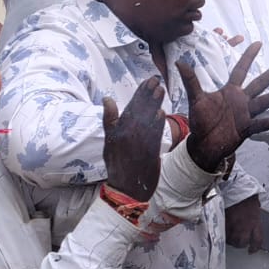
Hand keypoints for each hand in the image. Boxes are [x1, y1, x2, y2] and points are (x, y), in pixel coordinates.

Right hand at [101, 77, 164, 200]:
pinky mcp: (149, 152)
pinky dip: (157, 125)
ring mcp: (138, 143)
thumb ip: (110, 119)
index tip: (148, 81)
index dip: (139, 93)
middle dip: (147, 94)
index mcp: (118, 130)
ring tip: (161, 90)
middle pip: (139, 110)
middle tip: (155, 80)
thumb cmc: (117, 164)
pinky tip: (161, 113)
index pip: (130, 106)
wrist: (126, 188)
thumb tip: (107, 99)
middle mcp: (128, 134)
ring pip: (147, 119)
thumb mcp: (109, 142)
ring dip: (154, 104)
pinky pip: (153, 135)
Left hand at [177, 43, 268, 173]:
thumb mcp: (195, 99)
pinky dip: (267, 123)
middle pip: (260, 83)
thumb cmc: (200, 120)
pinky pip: (258, 124)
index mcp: (230, 90)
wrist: (202, 143)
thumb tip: (180, 62)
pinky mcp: (245, 128)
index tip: (257, 43)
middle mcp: (241, 100)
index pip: (241, 69)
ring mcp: (245, 114)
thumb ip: (191, 81)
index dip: (248, 56)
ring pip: (264, 102)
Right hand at [224, 195, 264, 252]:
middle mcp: (245, 227)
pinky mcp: (224, 222)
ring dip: (231, 240)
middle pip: (242, 243)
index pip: (257, 241)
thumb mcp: (255, 206)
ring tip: (230, 236)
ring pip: (232, 240)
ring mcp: (234, 225)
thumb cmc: (247, 195)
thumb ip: (254, 216)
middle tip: (239, 241)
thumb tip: (254, 218)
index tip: (251, 250)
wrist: (237, 187)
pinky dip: (223, 234)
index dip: (255, 248)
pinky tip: (223, 231)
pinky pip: (223, 233)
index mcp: (255, 222)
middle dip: (241, 244)